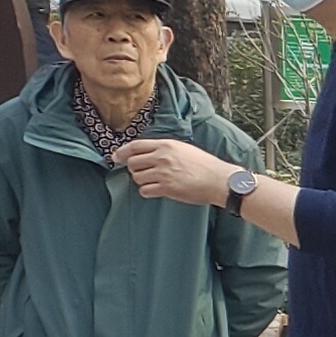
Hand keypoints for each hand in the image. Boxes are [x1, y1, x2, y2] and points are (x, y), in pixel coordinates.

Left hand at [118, 137, 234, 209]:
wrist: (219, 180)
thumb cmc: (205, 165)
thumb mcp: (184, 149)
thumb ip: (164, 149)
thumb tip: (145, 154)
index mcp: (166, 145)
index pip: (135, 146)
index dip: (123, 152)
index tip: (116, 157)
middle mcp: (162, 157)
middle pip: (133, 163)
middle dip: (135, 169)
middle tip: (144, 173)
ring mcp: (163, 173)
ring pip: (137, 177)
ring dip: (143, 181)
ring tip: (155, 182)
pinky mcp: (166, 188)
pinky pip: (145, 190)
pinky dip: (148, 191)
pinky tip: (157, 190)